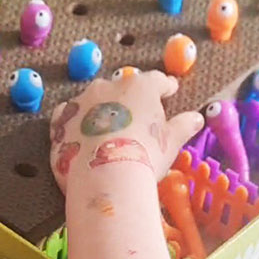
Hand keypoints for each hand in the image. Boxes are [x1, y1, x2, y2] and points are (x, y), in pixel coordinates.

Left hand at [47, 69, 203, 189]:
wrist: (105, 178)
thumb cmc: (145, 156)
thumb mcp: (171, 142)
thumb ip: (183, 126)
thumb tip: (196, 118)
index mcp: (140, 86)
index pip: (157, 80)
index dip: (164, 87)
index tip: (169, 91)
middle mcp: (109, 85)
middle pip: (123, 88)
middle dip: (131, 99)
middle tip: (138, 117)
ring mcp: (82, 100)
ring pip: (95, 99)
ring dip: (103, 109)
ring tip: (109, 130)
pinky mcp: (61, 119)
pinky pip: (69, 114)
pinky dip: (77, 121)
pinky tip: (82, 134)